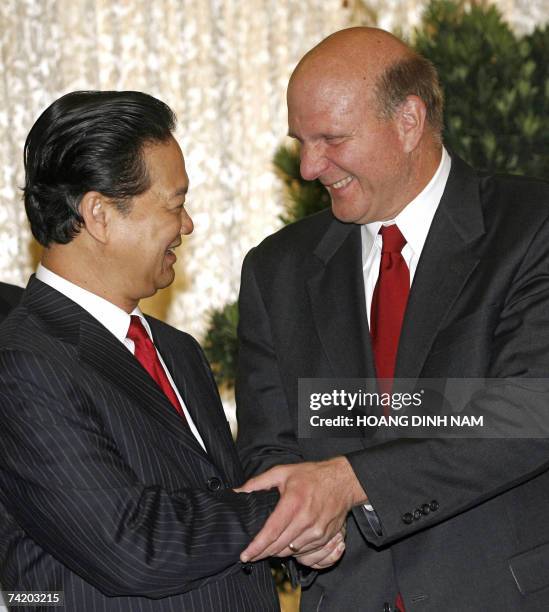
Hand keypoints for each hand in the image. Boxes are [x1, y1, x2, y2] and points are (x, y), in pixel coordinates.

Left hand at [236, 456, 366, 561]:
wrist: (342, 481)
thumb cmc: (311, 476)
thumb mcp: (282, 472)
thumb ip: (258, 483)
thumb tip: (238, 492)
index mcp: (293, 503)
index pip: (271, 532)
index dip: (256, 547)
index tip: (244, 555)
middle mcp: (306, 520)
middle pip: (279, 547)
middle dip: (263, 553)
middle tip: (252, 553)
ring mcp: (318, 531)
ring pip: (291, 552)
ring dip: (278, 552)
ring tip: (269, 547)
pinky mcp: (326, 538)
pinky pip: (305, 553)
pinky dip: (293, 552)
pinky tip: (286, 545)